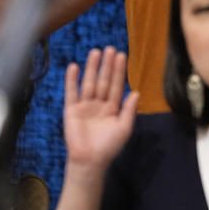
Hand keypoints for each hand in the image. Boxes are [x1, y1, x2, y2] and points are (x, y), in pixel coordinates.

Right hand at [63, 47, 138, 171]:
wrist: (90, 161)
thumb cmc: (109, 146)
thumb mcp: (124, 128)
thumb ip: (129, 110)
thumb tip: (136, 92)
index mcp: (112, 107)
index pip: (116, 85)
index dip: (119, 71)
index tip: (121, 55)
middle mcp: (99, 103)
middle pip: (103, 80)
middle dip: (107, 65)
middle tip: (110, 48)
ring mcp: (85, 105)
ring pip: (89, 82)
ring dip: (92, 68)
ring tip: (95, 52)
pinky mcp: (71, 110)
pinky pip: (72, 92)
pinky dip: (72, 80)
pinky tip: (74, 67)